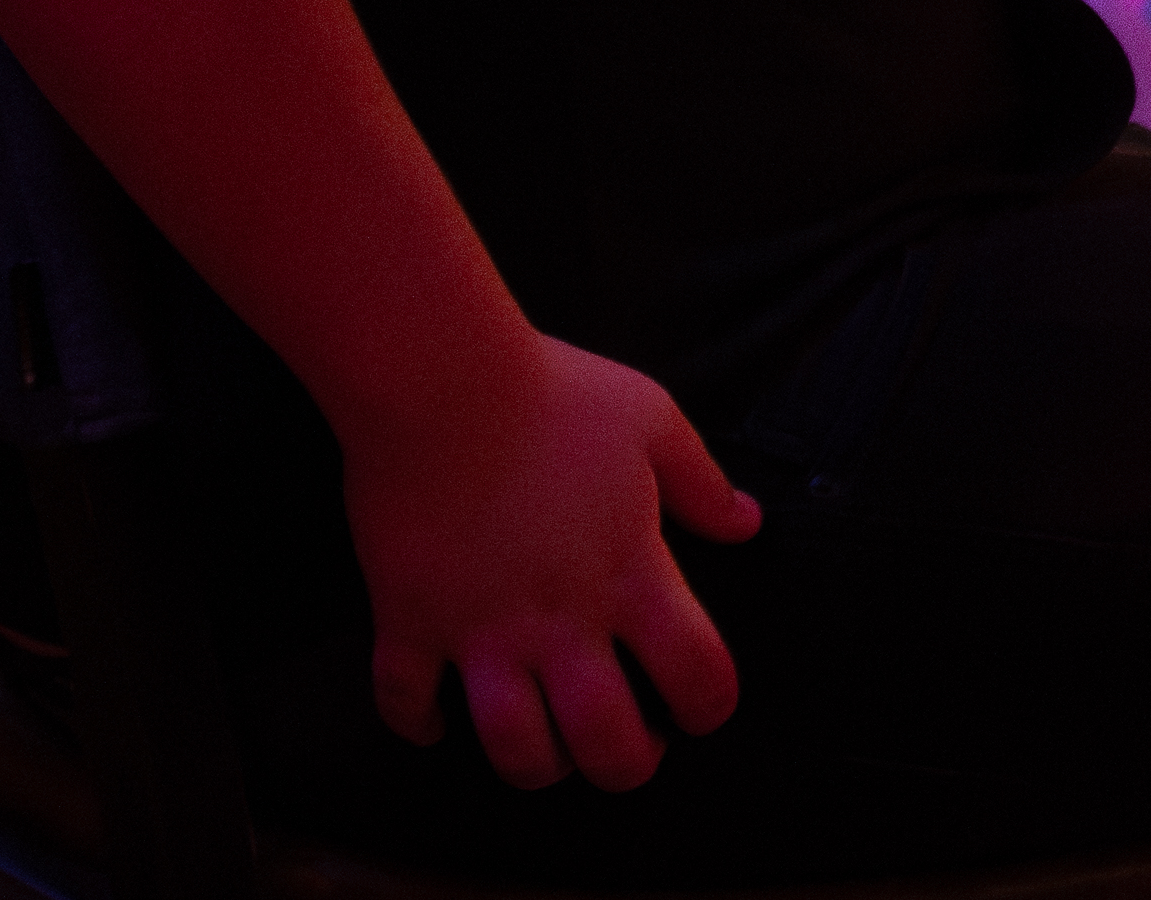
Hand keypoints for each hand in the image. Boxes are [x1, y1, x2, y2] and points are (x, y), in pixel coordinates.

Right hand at [341, 330, 756, 790]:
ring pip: (511, 745)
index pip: (695, 673)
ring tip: (548, 752)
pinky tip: (437, 718)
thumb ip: (703, 485)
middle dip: (628, 767)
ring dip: (535, 765)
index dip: (711, 705)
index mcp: (631, 575)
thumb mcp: (655, 425)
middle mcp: (560, 621)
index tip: (703, 708)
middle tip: (632, 753)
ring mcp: (480, 630)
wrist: (443, 383)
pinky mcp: (407, 622)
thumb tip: (746, 524)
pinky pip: (404, 703)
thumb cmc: (555, 395)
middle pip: (604, 741)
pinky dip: (418, 725)